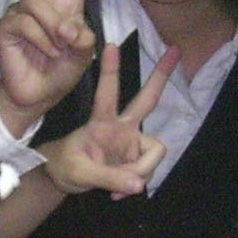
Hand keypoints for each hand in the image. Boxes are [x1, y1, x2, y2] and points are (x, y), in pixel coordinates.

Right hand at [0, 0, 104, 134]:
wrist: (36, 95)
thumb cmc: (60, 71)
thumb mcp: (84, 55)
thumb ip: (85, 39)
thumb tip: (71, 28)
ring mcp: (22, 8)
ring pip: (39, 3)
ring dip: (54, 29)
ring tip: (58, 49)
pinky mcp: (7, 23)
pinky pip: (26, 22)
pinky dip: (41, 40)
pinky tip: (44, 52)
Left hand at [39, 39, 176, 197]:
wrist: (62, 178)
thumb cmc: (65, 166)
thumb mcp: (80, 173)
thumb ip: (109, 178)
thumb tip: (139, 184)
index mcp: (102, 122)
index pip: (107, 93)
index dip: (110, 71)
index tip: (110, 45)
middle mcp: (121, 127)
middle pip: (147, 99)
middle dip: (161, 76)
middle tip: (175, 50)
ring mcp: (131, 142)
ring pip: (154, 151)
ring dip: (141, 172)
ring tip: (118, 189)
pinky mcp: (135, 158)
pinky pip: (147, 171)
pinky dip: (136, 183)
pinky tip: (120, 192)